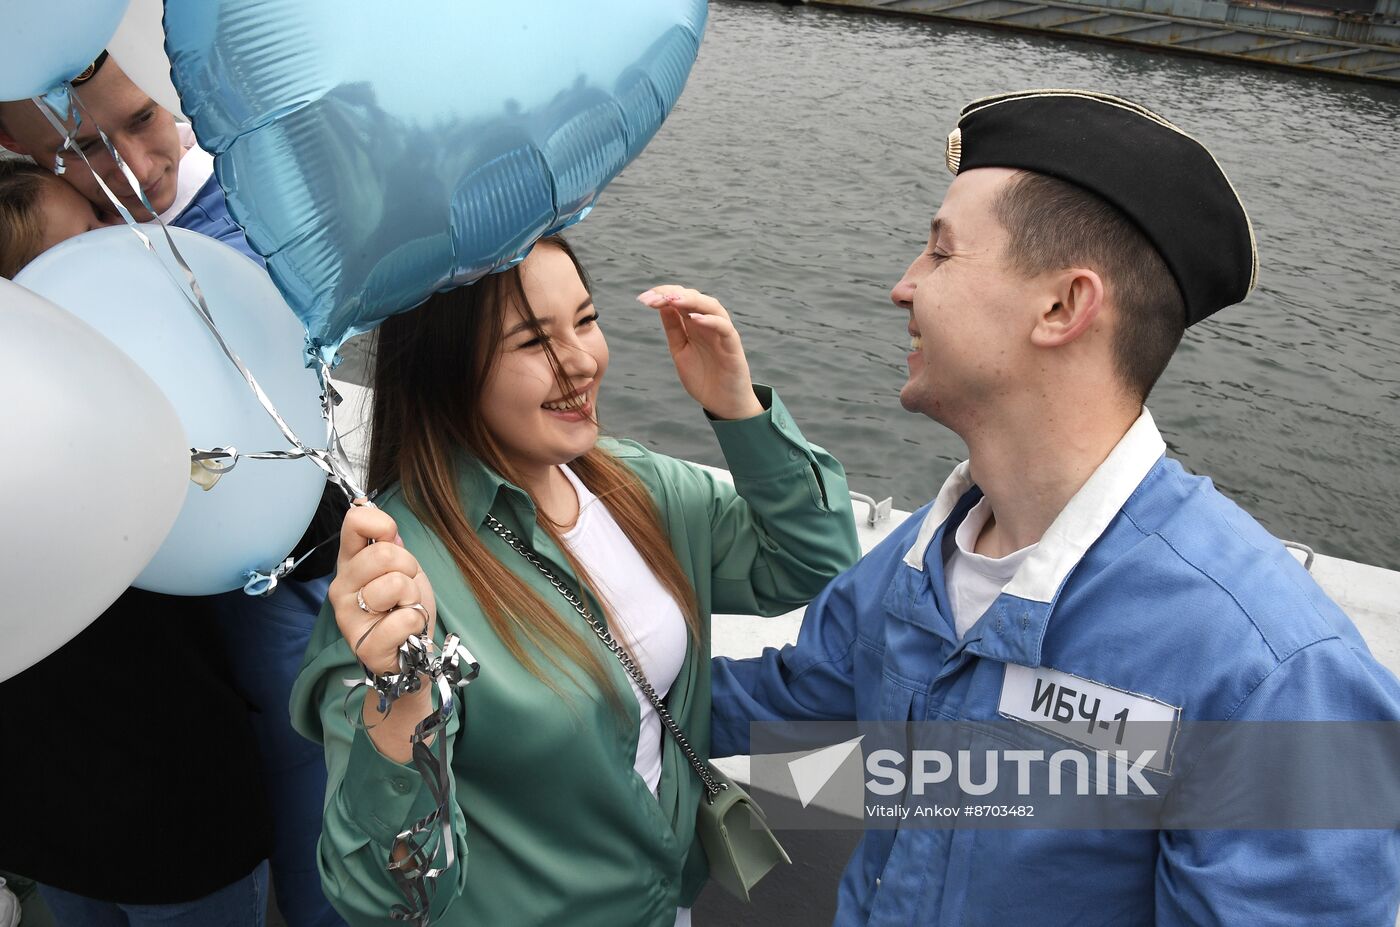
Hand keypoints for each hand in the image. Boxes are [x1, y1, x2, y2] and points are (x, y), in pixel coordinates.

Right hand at [329, 502, 437, 675]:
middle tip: (405, 589)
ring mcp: (349, 617)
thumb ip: (390, 544)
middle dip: (409, 568)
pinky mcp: (365, 646)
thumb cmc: (404, 607)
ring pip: (396, 584)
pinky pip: (405, 618)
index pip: (354, 521)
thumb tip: (380, 522)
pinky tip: (404, 632)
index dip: (383, 525)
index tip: (394, 541)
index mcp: (350, 563)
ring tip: (403, 610)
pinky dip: (415, 623)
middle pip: (384, 553)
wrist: (412, 653)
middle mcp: (341, 587)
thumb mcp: (402, 568)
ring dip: (413, 598)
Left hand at [637, 286, 764, 420]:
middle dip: (672, 294)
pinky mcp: (733, 346)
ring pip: (711, 306)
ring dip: (691, 300)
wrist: (723, 403)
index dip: (663, 295)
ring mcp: (721, 333)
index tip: (644, 299)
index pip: (680, 300)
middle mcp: (708, 324)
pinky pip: (724, 327)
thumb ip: (674, 328)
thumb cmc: (703, 377)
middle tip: (653, 298)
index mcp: (694, 324)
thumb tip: (661, 305)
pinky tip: (694, 319)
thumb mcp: (680, 350)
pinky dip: (711, 320)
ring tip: (672, 300)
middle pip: (694, 298)